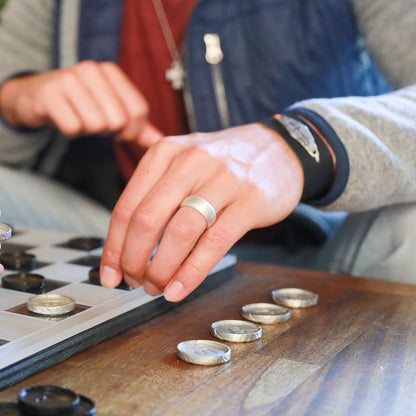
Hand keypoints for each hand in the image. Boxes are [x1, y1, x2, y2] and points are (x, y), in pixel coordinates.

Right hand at [0, 61, 162, 146]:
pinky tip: (64, 119)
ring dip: (88, 130)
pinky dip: (70, 131)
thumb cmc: (81, 104)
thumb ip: (138, 126)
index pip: (139, 111)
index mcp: (112, 71)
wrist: (37, 96)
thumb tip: (161, 142)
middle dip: (108, 131)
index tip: (119, 130)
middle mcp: (91, 69)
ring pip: (96, 125)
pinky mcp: (49, 94)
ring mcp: (68, 79)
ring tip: (78, 117)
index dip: (132, 130)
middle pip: (119, 120)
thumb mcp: (112, 110)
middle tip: (94, 122)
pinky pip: (73, 128)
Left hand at [100, 123, 303, 301]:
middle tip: (135, 281)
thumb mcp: (184, 162)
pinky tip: (180, 290)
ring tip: (157, 287)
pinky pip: (213, 244)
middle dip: (133, 261)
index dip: (113, 248)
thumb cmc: (225, 164)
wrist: (280, 149)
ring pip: (178, 233)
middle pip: (146, 221)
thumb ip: (156, 194)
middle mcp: (190, 162)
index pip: (127, 207)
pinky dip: (191, 273)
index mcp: (165, 153)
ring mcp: (223, 180)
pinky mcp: (250, 201)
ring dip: (161, 270)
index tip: (110, 274)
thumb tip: (127, 246)